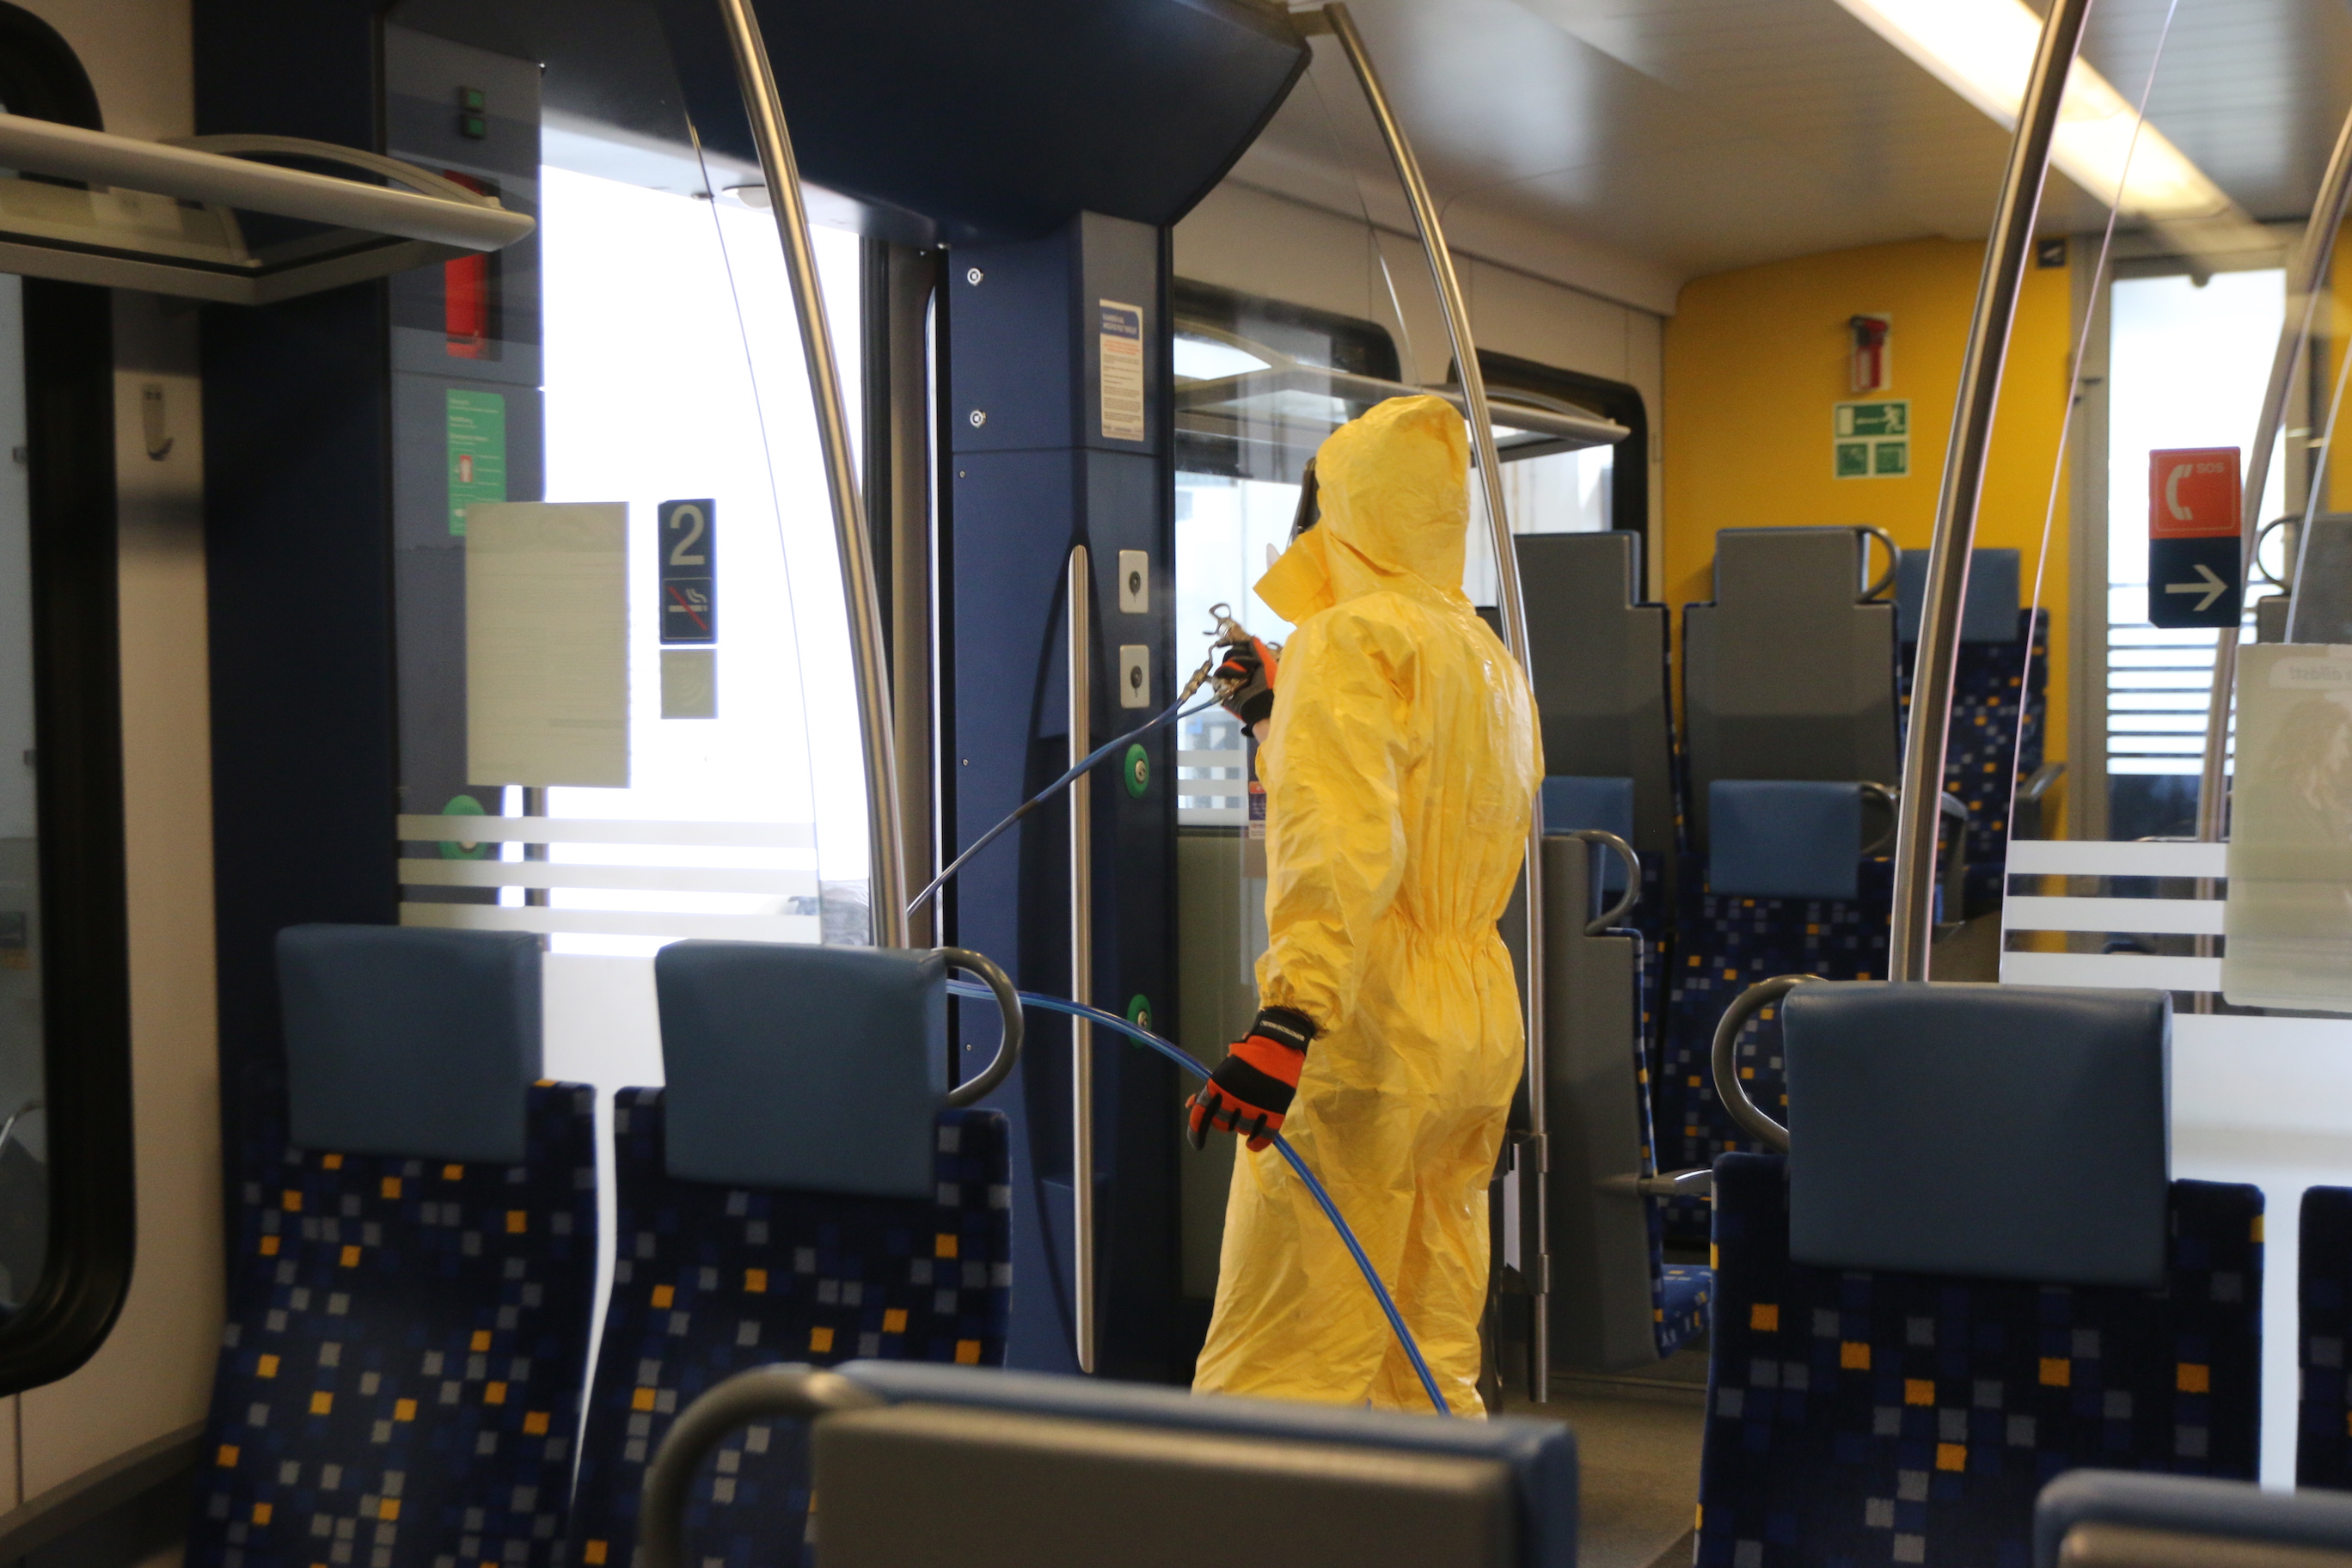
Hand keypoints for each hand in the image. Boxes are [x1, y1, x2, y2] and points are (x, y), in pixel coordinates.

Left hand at [1187, 1007, 1315, 1151]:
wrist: (1278, 1045)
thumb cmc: (1248, 1054)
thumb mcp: (1223, 1069)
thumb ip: (1208, 1089)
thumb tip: (1190, 1105)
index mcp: (1217, 1086)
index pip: (1201, 1115)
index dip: (1196, 1132)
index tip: (1197, 1144)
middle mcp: (1233, 1099)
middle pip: (1222, 1125)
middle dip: (1224, 1121)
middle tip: (1233, 1112)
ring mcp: (1254, 1107)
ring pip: (1241, 1130)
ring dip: (1242, 1126)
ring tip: (1250, 1113)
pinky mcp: (1274, 1112)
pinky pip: (1263, 1136)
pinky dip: (1257, 1143)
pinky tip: (1253, 1144)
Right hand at [1214, 636, 1277, 729]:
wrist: (1261, 702)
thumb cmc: (1267, 684)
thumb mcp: (1266, 663)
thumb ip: (1258, 649)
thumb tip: (1252, 638)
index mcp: (1249, 666)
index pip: (1240, 650)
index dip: (1241, 646)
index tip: (1245, 643)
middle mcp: (1238, 671)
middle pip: (1230, 653)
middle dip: (1241, 655)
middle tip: (1252, 663)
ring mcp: (1229, 679)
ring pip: (1225, 662)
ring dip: (1238, 664)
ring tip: (1248, 674)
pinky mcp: (1221, 687)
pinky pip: (1220, 672)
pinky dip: (1231, 671)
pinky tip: (1241, 677)